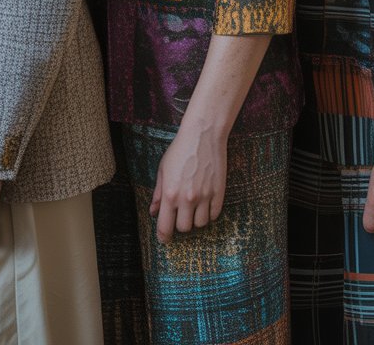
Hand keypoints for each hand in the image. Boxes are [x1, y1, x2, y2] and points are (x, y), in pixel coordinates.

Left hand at [149, 122, 226, 244]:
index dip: (164, 237)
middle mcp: (188, 199)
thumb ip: (158, 193)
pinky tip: (205, 204)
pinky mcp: (219, 192)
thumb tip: (154, 211)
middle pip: (184, 228)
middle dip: (180, 224)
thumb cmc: (180, 150)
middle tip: (180, 214)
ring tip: (194, 208)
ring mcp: (205, 196)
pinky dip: (209, 214)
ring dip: (195, 219)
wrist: (203, 134)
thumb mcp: (163, 170)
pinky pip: (214, 215)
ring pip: (200, 224)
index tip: (164, 239)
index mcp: (171, 194)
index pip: (165, 228)